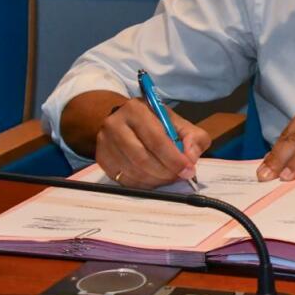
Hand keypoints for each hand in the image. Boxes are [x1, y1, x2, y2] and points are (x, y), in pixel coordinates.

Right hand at [95, 99, 209, 188]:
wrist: (126, 121)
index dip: (174, 159)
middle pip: (142, 157)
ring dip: (155, 180)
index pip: (156, 139)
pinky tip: (154, 180)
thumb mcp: (179, 123)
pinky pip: (123, 179)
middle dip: (165, 172)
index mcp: (136, 110)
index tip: (188, 170)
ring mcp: (105, 142)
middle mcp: (115, 124)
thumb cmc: (156, 123)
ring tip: (169, 178)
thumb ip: (193, 138)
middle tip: (179, 177)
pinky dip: (143, 184)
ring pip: (132, 171)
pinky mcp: (101, 158)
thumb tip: (190, 157)